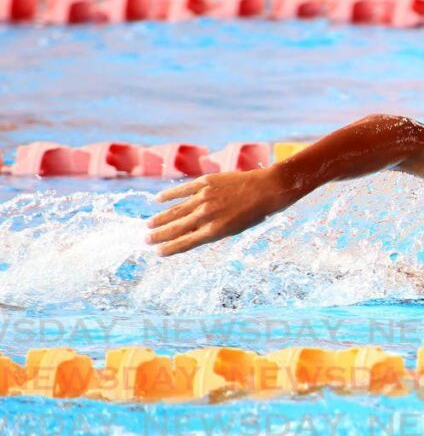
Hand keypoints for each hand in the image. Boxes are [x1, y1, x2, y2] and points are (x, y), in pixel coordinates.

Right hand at [146, 166, 292, 256]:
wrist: (267, 189)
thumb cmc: (254, 213)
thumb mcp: (234, 229)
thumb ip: (213, 231)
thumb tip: (191, 234)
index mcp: (215, 231)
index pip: (186, 243)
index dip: (170, 248)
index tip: (157, 252)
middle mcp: (206, 215)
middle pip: (176, 228)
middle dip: (159, 235)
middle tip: (145, 240)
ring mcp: (204, 198)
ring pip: (175, 210)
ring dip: (160, 218)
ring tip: (148, 225)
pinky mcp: (205, 182)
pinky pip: (182, 190)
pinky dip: (168, 196)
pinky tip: (157, 200)